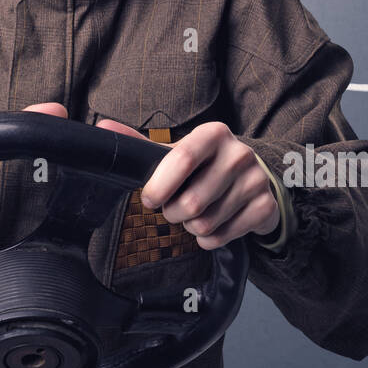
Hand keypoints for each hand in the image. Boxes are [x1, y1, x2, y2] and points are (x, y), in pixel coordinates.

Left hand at [96, 118, 279, 248]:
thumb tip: (101, 128)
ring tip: (193, 215)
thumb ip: (140, 144)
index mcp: (213, 134)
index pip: (182, 159)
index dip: (160, 185)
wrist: (254, 178)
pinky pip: (222, 237)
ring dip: (190, 227)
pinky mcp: (265, 207)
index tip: (149, 199)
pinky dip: (208, 239)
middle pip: (191, 201)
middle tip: (173, 209)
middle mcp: (239, 154)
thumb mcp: (177, 151)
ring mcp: (256, 181)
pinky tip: (212, 225)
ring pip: (205, 223)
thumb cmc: (204, 165)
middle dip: (173, 214)